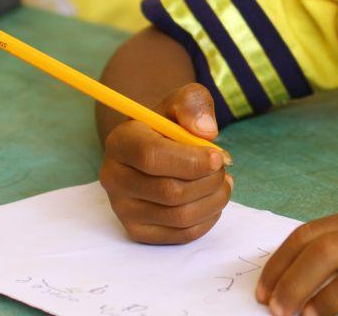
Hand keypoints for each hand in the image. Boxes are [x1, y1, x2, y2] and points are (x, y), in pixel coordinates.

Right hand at [98, 83, 232, 243]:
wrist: (154, 149)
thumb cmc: (169, 124)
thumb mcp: (182, 102)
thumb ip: (194, 105)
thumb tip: (206, 131)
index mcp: (121, 142)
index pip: (152, 157)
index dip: (192, 161)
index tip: (218, 157)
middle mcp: (113, 178)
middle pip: (170, 192)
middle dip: (209, 180)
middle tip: (223, 167)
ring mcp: (123, 210)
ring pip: (180, 216)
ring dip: (214, 199)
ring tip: (223, 181)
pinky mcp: (138, 232)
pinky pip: (183, 235)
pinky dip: (208, 217)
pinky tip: (212, 198)